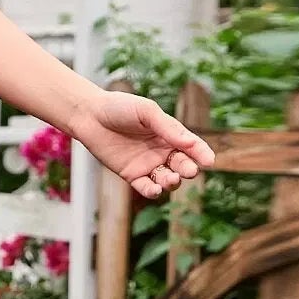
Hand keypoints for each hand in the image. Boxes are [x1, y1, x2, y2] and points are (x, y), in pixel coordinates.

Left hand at [70, 89, 215, 199]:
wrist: (89, 115)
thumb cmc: (120, 108)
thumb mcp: (146, 112)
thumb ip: (167, 127)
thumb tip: (191, 143)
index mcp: (170, 134)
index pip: (192, 146)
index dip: (202, 154)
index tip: (209, 161)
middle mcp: (162, 151)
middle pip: (182, 165)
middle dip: (187, 169)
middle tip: (189, 171)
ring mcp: (147, 164)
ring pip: (166, 179)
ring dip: (172, 182)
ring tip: (170, 179)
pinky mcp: (131, 175)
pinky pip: (146, 187)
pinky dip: (152, 191)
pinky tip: (155, 189)